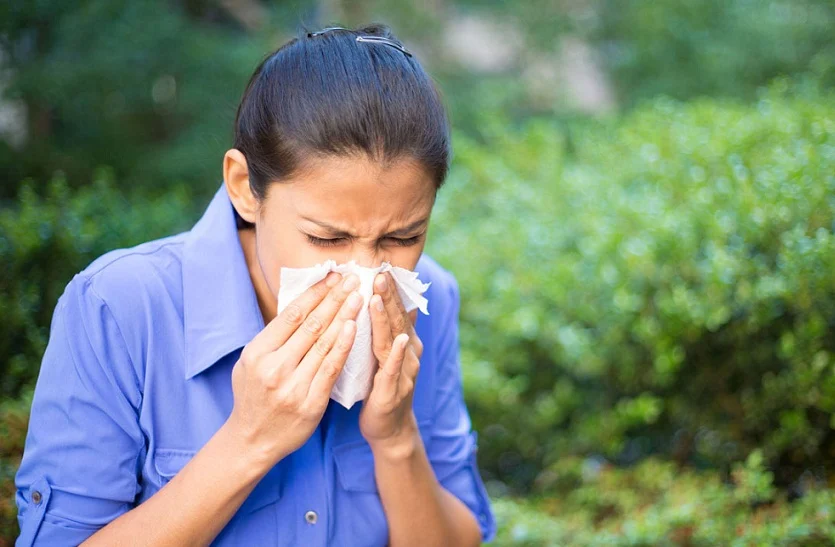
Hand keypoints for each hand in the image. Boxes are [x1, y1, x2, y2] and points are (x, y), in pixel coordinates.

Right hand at [225, 272, 362, 469]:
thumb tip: (301, 306)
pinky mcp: (311, 403)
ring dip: (344, 316)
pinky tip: (354, 328)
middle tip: (352, 279)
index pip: (292, 315)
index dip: (315, 294)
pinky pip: (331, 369)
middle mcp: (274, 367)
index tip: (332, 277)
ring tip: (358, 297)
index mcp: (258, 353)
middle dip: (334, 298)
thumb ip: (272, 338)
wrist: (252, 440)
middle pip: (311, 325)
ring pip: (324, 343)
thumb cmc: (253, 396)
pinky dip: (343, 346)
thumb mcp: (249, 363)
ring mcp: (293, 386)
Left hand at [359, 271, 423, 449]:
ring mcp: (404, 372)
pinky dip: (398, 355)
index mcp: (404, 343)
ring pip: (395, 340)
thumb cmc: (382, 389)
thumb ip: (388, 330)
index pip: (395, 310)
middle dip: (388, 296)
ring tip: (379, 297)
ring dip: (388, 318)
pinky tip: (400, 341)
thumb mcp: (385, 355)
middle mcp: (409, 354)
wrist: (389, 430)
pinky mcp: (395, 391)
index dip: (389, 290)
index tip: (380, 267)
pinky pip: (395, 370)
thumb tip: (398, 302)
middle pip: (397, 320)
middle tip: (379, 272)